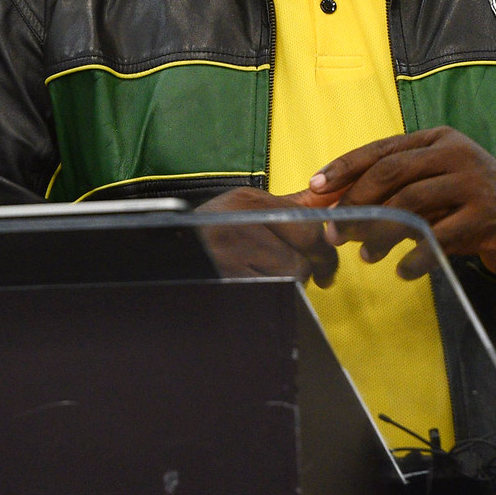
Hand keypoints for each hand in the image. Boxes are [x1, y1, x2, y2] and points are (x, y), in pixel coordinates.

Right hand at [196, 186, 339, 286]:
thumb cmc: (210, 233)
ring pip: (291, 274)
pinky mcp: (226, 278)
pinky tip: (261, 293)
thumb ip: (289, 205)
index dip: (325, 247)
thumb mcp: (244, 208)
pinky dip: (272, 297)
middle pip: (305, 248)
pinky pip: (270, 292)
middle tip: (316, 278)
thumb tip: (329, 197)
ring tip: (277, 283)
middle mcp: (241, 221)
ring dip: (292, 285)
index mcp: (248, 201)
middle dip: (315, 267)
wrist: (166, 254)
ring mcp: (232, 251)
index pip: (308, 221)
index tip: (326, 264)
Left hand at [306, 127, 495, 280]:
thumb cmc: (466, 197)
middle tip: (335, 231)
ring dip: (381, 232)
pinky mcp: (485, 217)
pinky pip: (439, 238)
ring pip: (411, 204)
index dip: (345, 168)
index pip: (381, 150)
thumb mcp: (432, 181)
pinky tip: (402, 271)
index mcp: (435, 140)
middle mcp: (453, 155)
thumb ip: (391, 186)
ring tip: (365, 255)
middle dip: (356, 203)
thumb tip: (333, 203)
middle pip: (392, 173)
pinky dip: (416, 257)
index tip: (316, 187)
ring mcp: (471, 184)